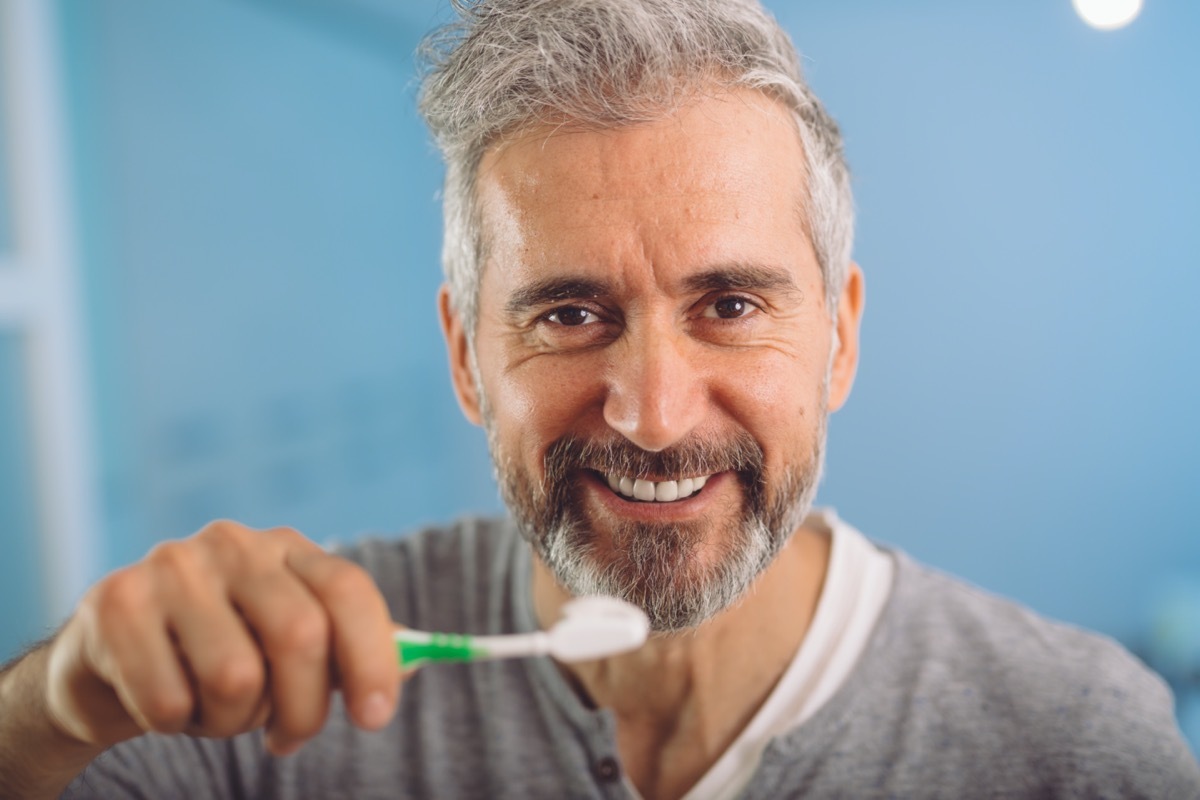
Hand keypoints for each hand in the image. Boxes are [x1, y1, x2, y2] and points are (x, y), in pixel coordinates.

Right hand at [42, 521, 400, 755]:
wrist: (108, 659)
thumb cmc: (220, 653)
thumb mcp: (288, 645)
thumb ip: (350, 650)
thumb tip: (420, 662)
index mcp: (287, 548)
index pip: (348, 590)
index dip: (372, 657)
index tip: (377, 717)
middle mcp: (234, 544)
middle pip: (300, 635)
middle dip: (302, 709)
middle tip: (287, 739)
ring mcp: (172, 567)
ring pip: (235, 678)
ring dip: (232, 722)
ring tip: (216, 712)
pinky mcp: (115, 603)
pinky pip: (169, 700)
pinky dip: (176, 725)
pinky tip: (168, 706)